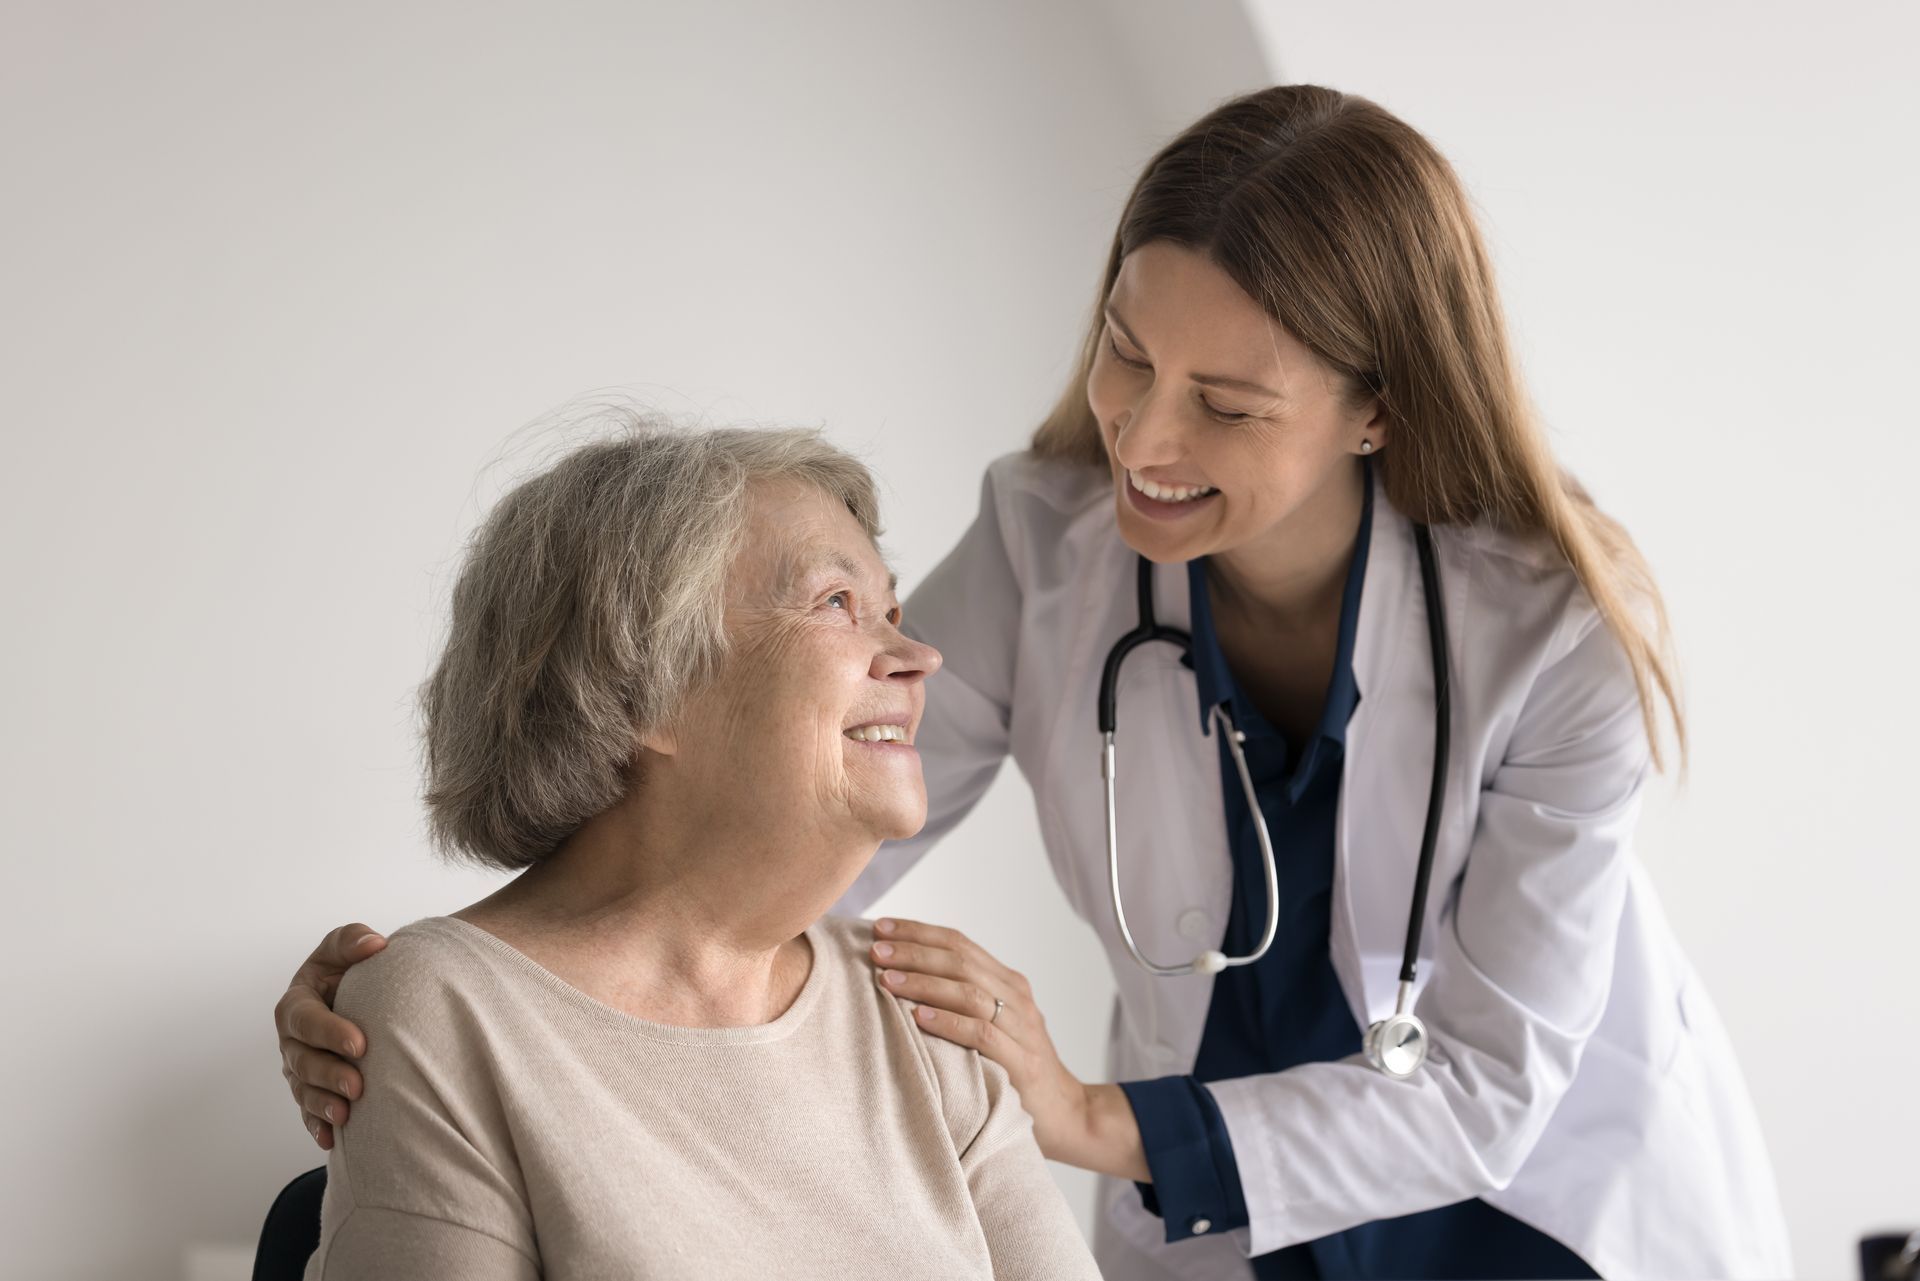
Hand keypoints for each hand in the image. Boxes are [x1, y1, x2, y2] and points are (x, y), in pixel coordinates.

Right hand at [273, 922, 387, 1149]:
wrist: (358, 994)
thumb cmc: (349, 968)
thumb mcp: (345, 948)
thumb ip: (353, 940)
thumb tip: (374, 944)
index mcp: (296, 1003)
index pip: (305, 1019)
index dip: (329, 1033)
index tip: (361, 1044)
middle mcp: (291, 1039)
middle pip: (301, 1061)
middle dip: (328, 1074)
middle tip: (358, 1085)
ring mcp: (298, 1067)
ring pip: (303, 1090)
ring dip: (322, 1104)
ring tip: (347, 1115)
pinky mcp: (310, 1089)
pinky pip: (308, 1112)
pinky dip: (317, 1125)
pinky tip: (331, 1139)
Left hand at [868, 917, 1146, 1180]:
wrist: (1065, 1114)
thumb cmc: (1013, 1070)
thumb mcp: (990, 1026)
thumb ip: (959, 1002)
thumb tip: (898, 980)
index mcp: (1007, 982)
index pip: (959, 943)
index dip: (919, 932)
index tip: (881, 928)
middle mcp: (1016, 996)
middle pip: (961, 961)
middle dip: (915, 951)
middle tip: (876, 950)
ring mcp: (1022, 1027)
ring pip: (969, 991)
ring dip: (924, 982)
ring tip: (887, 980)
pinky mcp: (1022, 1061)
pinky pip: (982, 1034)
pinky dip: (948, 1022)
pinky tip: (918, 1017)